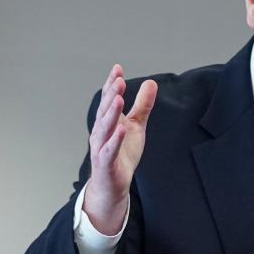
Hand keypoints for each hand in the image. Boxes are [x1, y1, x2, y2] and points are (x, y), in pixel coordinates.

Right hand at [83, 64, 157, 234]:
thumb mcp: (136, 126)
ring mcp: (102, 147)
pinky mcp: (106, 163)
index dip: (112, 84)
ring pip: (104, 128)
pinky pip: (109, 150)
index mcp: (109, 121)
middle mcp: (102, 132)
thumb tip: (151, 83)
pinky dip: (114, 140)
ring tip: (118, 99)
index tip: (117, 69)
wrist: (113, 184)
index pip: (109, 100)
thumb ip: (142, 106)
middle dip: (111, 95)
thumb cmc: (122, 153)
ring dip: (111, 114)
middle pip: (105, 111)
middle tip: (119, 80)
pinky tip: (120, 130)